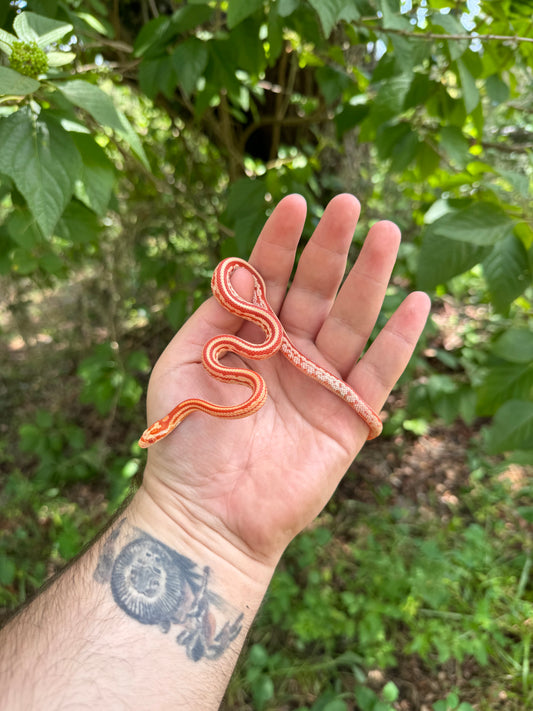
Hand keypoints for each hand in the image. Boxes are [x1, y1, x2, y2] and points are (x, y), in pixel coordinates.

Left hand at [138, 194, 429, 565]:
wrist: (209, 513)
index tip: (294, 202)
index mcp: (248, 337)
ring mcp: (320, 381)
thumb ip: (212, 317)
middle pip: (315, 290)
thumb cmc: (187, 440)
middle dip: (331, 247)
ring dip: (371, 279)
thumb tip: (237, 271)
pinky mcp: (348, 417)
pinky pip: (380, 373)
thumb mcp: (182, 364)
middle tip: (348, 204)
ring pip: (352, 321)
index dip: (280, 241)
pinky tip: (417, 303)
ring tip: (388, 234)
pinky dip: (400, 341)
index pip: (269, 277)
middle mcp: (288, 352)